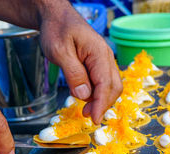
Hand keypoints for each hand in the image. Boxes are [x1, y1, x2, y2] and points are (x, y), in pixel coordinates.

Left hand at [38, 0, 121, 123]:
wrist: (56, 16)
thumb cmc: (56, 29)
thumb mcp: (59, 51)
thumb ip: (73, 74)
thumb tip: (84, 95)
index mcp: (99, 53)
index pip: (105, 84)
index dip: (101, 104)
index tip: (95, 120)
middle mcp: (106, 57)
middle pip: (114, 87)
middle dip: (103, 104)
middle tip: (88, 116)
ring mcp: (103, 60)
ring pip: (110, 86)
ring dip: (100, 100)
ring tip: (85, 109)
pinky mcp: (98, 64)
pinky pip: (103, 82)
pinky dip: (97, 93)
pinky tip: (85, 96)